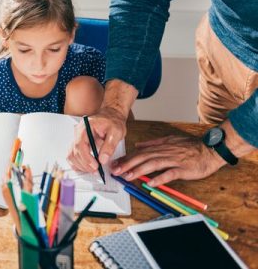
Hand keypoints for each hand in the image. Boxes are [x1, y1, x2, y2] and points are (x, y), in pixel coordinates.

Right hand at [67, 106, 127, 172]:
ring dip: (80, 165)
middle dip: (85, 164)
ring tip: (93, 170)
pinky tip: (86, 167)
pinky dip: (78, 163)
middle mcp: (78, 132)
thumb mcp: (116, 132)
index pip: (80, 145)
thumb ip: (109, 146)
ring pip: (71, 155)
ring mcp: (76, 138)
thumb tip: (103, 159)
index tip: (95, 166)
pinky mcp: (78, 143)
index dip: (86, 158)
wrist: (111, 115)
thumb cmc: (113, 121)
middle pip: (74, 152)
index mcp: (85, 127)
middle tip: (96, 171)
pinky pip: (73, 155)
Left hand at [111, 135, 226, 185]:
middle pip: (143, 158)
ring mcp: (173, 160)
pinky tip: (151, 183)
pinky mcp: (183, 169)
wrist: (210, 149)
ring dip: (139, 170)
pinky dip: (160, 178)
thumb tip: (138, 145)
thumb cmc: (190, 147)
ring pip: (153, 165)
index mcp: (160, 147)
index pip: (139, 153)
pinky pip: (170, 174)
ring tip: (128, 176)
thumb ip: (153, 143)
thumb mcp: (169, 140)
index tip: (115, 163)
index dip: (126, 158)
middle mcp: (164, 152)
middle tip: (116, 171)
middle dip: (127, 164)